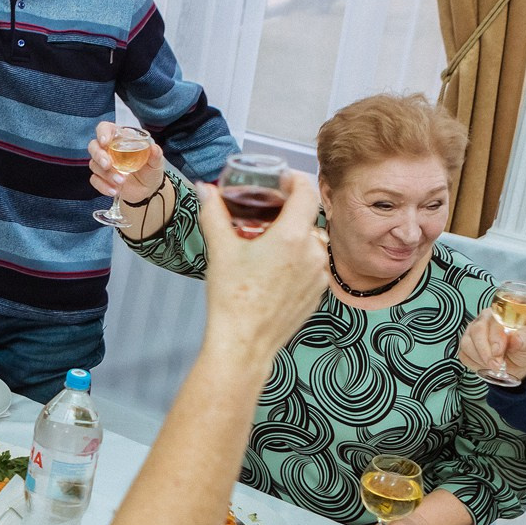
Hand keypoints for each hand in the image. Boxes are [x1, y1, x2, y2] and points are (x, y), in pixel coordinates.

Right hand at [88, 121, 166, 202]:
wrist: (149, 189)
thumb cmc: (150, 169)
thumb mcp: (156, 161)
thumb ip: (155, 154)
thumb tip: (153, 147)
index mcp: (120, 139)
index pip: (105, 128)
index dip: (102, 132)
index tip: (105, 142)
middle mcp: (109, 150)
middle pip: (93, 146)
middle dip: (99, 155)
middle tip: (108, 165)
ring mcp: (104, 165)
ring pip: (94, 165)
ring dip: (107, 174)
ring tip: (122, 181)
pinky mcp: (102, 179)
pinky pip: (95, 180)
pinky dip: (103, 186)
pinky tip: (115, 190)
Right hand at [196, 170, 327, 358]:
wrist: (244, 344)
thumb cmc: (232, 300)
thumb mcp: (220, 250)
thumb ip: (214, 213)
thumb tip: (206, 190)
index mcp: (291, 236)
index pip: (306, 192)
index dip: (295, 180)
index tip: (282, 180)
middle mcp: (313, 252)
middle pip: (307, 217)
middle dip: (288, 211)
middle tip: (265, 214)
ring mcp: (319, 275)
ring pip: (311, 242)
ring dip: (293, 237)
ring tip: (267, 244)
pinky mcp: (318, 293)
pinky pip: (312, 265)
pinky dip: (297, 260)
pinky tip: (273, 270)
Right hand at [457, 309, 525, 383]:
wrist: (521, 364)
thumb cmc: (525, 349)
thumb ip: (524, 339)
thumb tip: (515, 338)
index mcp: (501, 314)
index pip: (493, 321)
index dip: (495, 338)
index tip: (499, 353)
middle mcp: (485, 320)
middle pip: (477, 331)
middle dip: (486, 351)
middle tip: (496, 365)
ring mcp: (473, 332)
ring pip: (467, 343)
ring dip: (481, 359)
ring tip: (495, 366)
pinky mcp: (467, 346)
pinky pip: (464, 354)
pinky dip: (475, 363)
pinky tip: (486, 365)